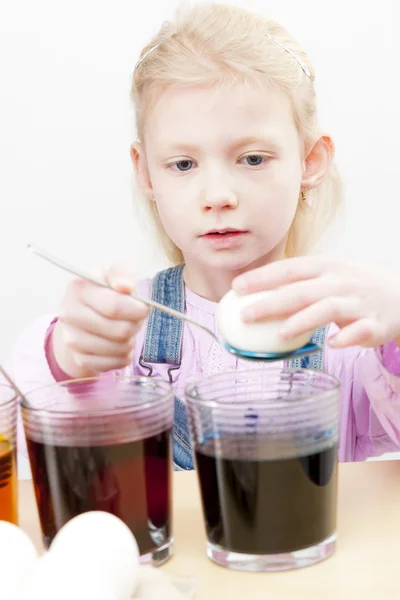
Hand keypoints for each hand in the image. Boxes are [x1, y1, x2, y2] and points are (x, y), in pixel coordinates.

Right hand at [52, 265, 149, 377]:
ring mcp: (72, 339)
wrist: (79, 317)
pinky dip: (124, 355)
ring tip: (125, 330)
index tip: (144, 308)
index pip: (114, 306)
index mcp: (79, 289)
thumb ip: (122, 274)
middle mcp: (70, 314)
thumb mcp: (112, 276)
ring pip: (120, 348)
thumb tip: (126, 286)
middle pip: (120, 331)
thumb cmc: (103, 294)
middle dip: (135, 325)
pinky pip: (116, 363)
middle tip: (135, 319)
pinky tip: (118, 344)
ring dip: (130, 340)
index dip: (137, 310)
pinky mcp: (81, 359)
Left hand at [232, 257, 399, 348]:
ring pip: (329, 309)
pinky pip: (361, 331)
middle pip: (302, 290)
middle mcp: (341, 281)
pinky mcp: (375, 323)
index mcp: (325, 266)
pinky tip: (331, 344)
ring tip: (280, 334)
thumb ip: (297, 284)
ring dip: (303, 320)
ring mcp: (359, 302)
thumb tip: (253, 295)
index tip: (236, 287)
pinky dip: (347, 337)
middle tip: (245, 315)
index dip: (262, 277)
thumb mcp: (328, 275)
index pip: (289, 269)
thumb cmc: (354, 287)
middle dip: (272, 302)